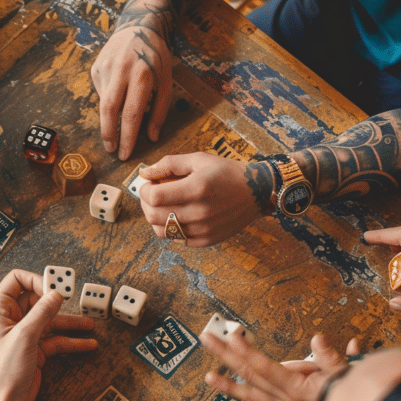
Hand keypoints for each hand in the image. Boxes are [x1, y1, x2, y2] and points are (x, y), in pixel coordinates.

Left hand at [0, 270, 97, 400]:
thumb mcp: (24, 336)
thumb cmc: (3, 372)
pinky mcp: (33, 350)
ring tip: (91, 325)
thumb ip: (42, 312)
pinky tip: (87, 344)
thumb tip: (56, 293)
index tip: (55, 290)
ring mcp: (22, 335)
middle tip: (75, 301)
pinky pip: (54, 339)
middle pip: (36, 299)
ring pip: (48, 321)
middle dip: (57, 302)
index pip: (16, 280)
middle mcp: (8, 320)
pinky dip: (70, 341)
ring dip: (69, 322)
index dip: (37, 281)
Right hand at [91, 26, 172, 159]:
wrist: (139, 27)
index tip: (125, 154)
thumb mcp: (166, 81)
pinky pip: (101, 92)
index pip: (132, 113)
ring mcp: (106, 68)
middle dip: (109, 134)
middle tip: (112, 150)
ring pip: (103, 103)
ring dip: (107, 122)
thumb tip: (151, 137)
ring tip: (112, 135)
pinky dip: (109, 102)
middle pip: (110, 110)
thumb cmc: (156, 57)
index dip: (127, 136)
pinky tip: (117, 98)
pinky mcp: (96, 67)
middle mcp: (121, 70)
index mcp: (142, 74)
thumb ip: (160, 110)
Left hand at [137, 153, 261, 246]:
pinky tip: (176, 216)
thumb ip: (169, 164)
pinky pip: (176, 240)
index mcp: (196, 189)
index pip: (154, 197)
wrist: (257, 193)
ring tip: (162, 207)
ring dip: (155, 218)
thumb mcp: (199, 160)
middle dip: (145, 204)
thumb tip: (145, 173)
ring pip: (161, 231)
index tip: (148, 184)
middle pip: (154, 216)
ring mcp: (203, 229)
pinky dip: (170, 229)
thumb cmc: (227, 173)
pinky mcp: (207, 240)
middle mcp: (199, 212)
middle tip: (151, 195)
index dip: (143, 190)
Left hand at [201, 333, 354, 400]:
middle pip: (250, 376)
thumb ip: (331, 358)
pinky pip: (256, 400)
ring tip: (208, 376)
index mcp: (298, 391)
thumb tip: (317, 339)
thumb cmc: (351, 394)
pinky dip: (240, 392)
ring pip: (250, 392)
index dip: (249, 353)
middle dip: (227, 356)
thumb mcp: (347, 374)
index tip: (232, 338)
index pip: (267, 369)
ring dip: (228, 382)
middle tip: (207, 338)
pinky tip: (224, 385)